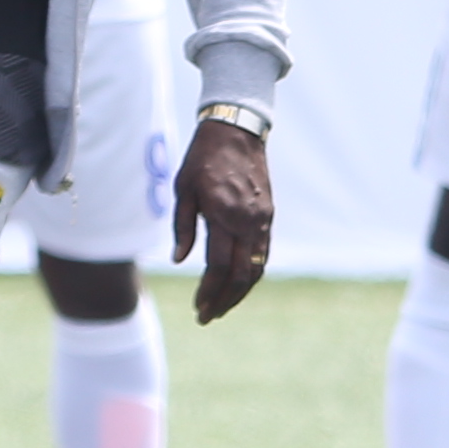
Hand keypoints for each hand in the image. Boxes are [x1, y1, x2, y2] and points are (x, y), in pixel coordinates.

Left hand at [169, 117, 271, 321]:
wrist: (237, 130)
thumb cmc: (203, 157)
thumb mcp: (184, 188)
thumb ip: (183, 226)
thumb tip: (180, 261)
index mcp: (224, 214)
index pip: (218, 266)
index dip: (207, 291)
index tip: (197, 308)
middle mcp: (248, 221)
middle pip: (240, 274)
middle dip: (224, 300)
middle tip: (207, 317)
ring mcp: (262, 219)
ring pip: (256, 267)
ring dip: (240, 292)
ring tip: (222, 307)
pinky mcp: (268, 216)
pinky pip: (262, 253)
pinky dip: (251, 273)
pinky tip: (237, 283)